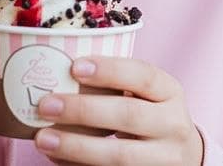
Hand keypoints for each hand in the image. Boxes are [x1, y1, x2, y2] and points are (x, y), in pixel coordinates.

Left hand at [33, 56, 203, 165]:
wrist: (179, 154)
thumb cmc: (149, 113)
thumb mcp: (146, 93)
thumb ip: (116, 83)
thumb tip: (58, 74)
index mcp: (170, 92)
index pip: (143, 75)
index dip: (110, 70)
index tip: (75, 67)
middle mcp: (173, 125)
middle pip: (129, 115)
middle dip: (83, 110)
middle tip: (46, 105)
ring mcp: (164, 158)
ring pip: (120, 155)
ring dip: (76, 146)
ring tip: (43, 138)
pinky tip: (56, 157)